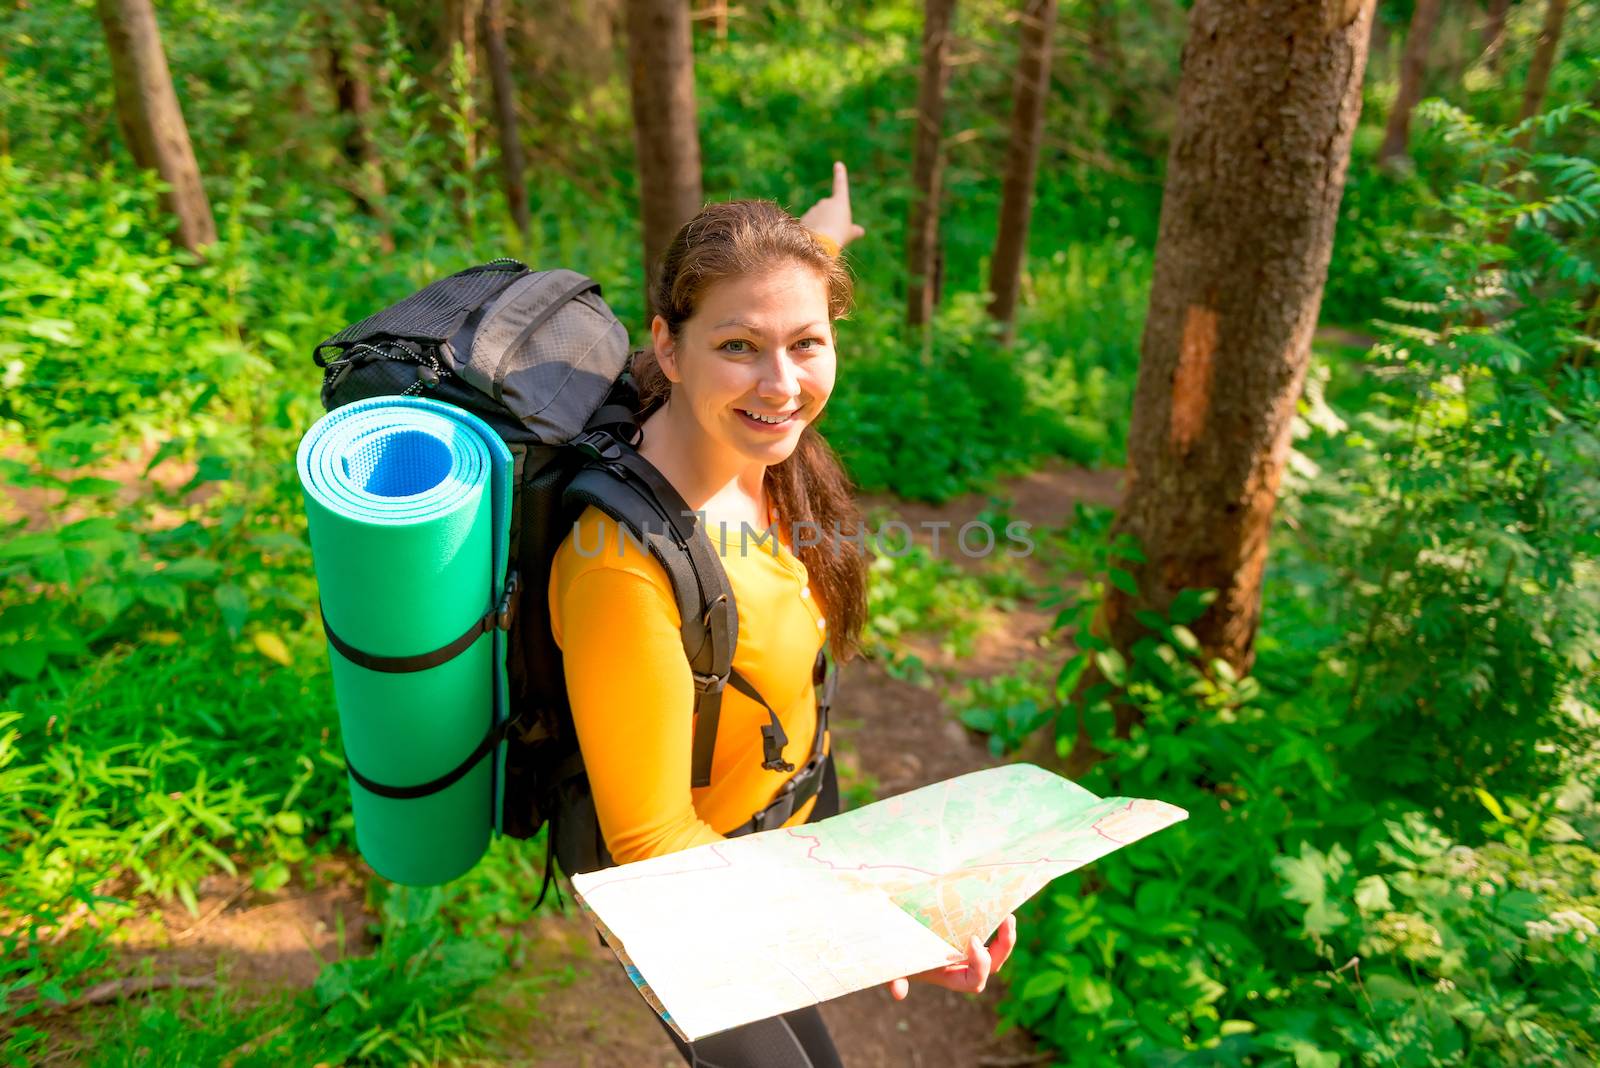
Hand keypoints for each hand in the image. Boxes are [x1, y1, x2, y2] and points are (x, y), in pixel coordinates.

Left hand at [799, 161, 865, 250]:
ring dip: (821, 226)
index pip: (841, 185)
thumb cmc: (839, 236)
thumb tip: (860, 231)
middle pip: (828, 210)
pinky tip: (814, 240)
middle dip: (830, 220)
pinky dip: (812, 230)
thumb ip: (854, 230)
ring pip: (818, 218)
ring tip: (825, 238)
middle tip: (834, 233)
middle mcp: (825, 202)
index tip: (838, 164)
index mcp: (840, 202)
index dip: (840, 175)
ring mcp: (813, 209)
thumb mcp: (849, 234)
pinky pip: (809, 224)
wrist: (820, 243)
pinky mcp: (804, 218)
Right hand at [887, 914, 1016, 999]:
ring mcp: (967, 950)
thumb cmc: (896, 953)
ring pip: (996, 949)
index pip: (974, 981)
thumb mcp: (895, 965)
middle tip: (1006, 920)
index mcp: (949, 975)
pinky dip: (994, 921)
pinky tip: (993, 903)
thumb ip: (896, 978)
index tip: (973, 940)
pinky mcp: (967, 932)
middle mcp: (963, 965)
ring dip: (1005, 933)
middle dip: (1004, 946)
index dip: (980, 965)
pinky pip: (989, 932)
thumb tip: (899, 992)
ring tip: (1007, 912)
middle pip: (993, 965)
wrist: (894, 936)